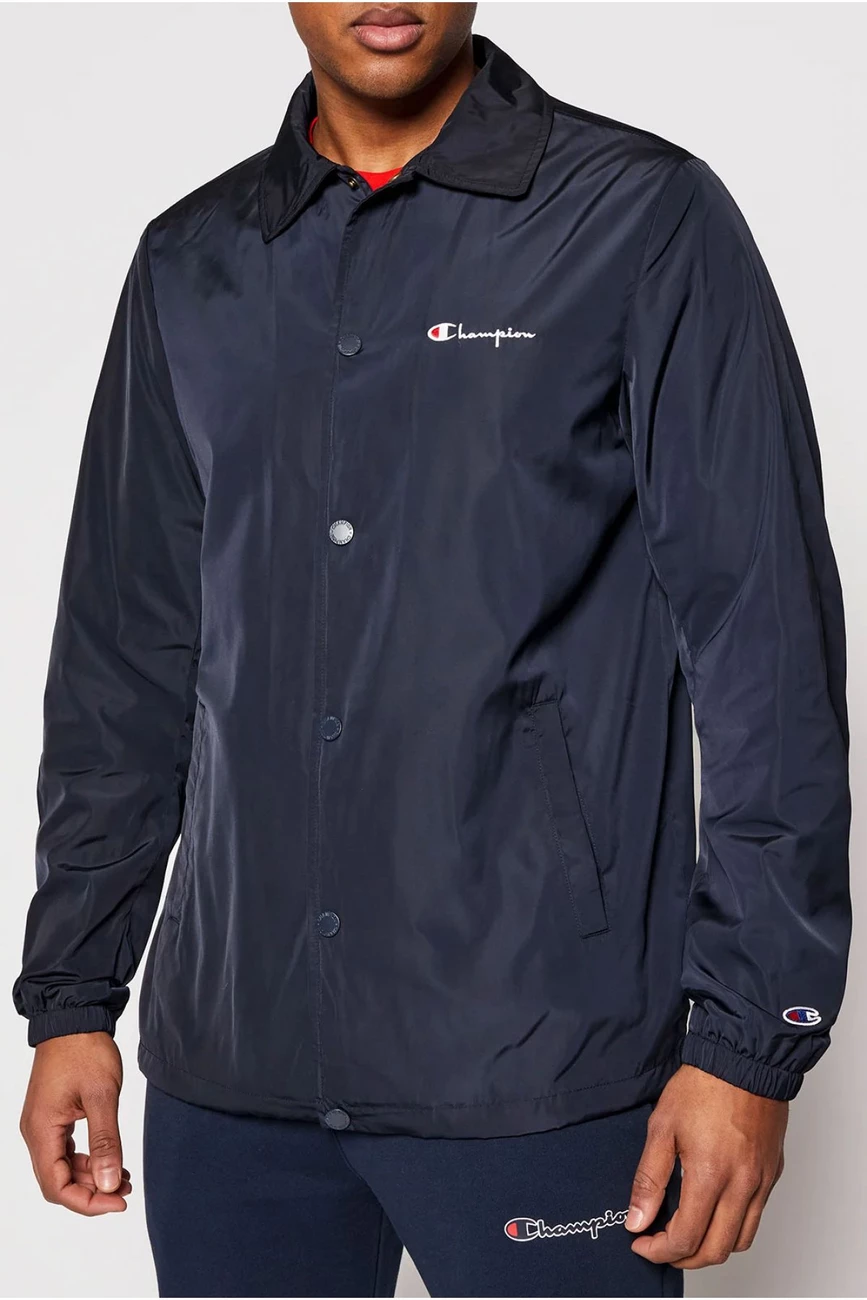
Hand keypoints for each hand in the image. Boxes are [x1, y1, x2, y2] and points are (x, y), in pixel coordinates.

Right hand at [20, 1031, 130, 1214]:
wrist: (74, 1017)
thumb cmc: (85, 1050)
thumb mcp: (102, 1096)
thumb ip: (106, 1142)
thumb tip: (109, 1183)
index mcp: (42, 1131)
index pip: (57, 1186)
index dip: (87, 1202)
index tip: (117, 1202)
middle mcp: (36, 1132)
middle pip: (58, 1181)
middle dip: (91, 1191)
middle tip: (125, 1190)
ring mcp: (43, 1124)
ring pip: (63, 1166)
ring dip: (92, 1175)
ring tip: (123, 1177)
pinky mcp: (53, 1115)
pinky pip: (66, 1149)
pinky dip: (88, 1158)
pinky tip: (111, 1159)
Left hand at [627, 1063, 786, 1267]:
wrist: (743, 1059)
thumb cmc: (703, 1085)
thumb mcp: (662, 1127)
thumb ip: (649, 1179)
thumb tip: (637, 1219)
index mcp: (710, 1175)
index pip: (686, 1238)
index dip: (659, 1250)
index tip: (641, 1242)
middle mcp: (741, 1185)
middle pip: (715, 1250)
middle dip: (683, 1258)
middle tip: (660, 1246)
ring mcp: (760, 1182)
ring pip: (740, 1241)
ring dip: (711, 1248)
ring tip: (686, 1235)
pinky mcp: (771, 1174)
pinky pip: (755, 1217)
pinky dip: (733, 1228)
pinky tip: (713, 1212)